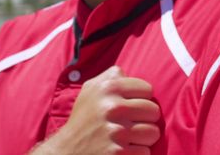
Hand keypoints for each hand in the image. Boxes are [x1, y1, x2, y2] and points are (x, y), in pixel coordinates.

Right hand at [34, 66, 159, 154]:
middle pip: (154, 111)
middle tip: (129, 124)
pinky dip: (137, 153)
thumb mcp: (91, 89)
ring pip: (153, 132)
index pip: (147, 89)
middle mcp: (112, 107)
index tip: (129, 107)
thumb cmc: (84, 119)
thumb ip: (112, 76)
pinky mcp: (119, 153)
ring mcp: (116, 132)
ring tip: (127, 138)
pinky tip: (123, 150)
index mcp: (108, 87)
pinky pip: (146, 151)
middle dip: (144, 119)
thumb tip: (129, 74)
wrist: (66, 151)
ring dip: (143, 138)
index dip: (140, 99)